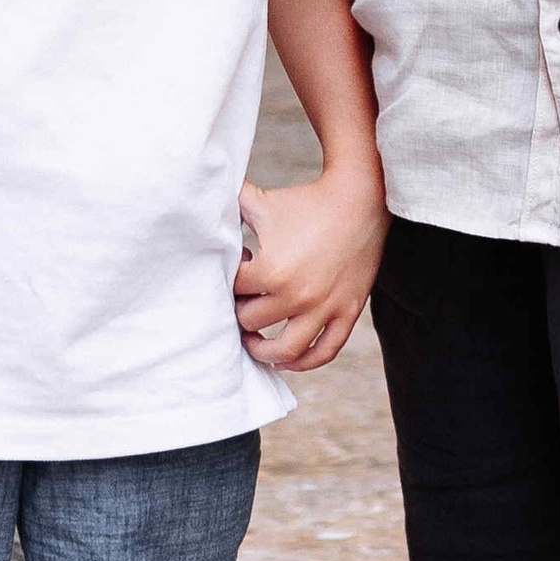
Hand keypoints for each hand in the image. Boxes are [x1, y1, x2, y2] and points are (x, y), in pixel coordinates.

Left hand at [234, 164, 386, 373]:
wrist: (359, 199)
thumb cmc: (305, 201)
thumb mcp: (261, 201)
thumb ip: (226, 205)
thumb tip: (200, 199)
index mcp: (271, 270)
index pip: (234, 291)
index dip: (231, 279)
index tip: (241, 267)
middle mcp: (296, 295)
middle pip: (251, 321)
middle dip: (242, 310)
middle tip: (245, 298)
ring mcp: (324, 307)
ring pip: (286, 351)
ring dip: (264, 351)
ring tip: (255, 343)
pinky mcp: (347, 312)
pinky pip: (324, 351)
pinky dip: (305, 362)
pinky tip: (288, 360)